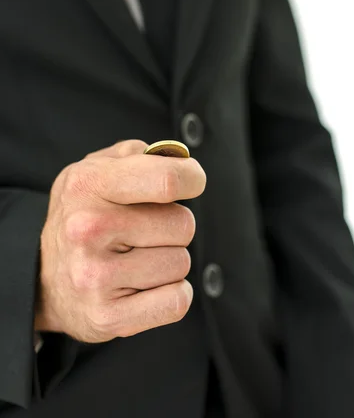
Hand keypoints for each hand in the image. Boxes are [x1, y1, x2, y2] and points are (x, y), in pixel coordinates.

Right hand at [35, 140, 205, 342]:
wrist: (44, 279)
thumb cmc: (85, 215)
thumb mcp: (97, 170)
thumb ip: (139, 155)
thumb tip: (181, 161)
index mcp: (88, 184)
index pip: (168, 180)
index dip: (192, 178)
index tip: (190, 181)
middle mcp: (87, 229)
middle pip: (183, 224)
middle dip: (173, 226)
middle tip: (144, 231)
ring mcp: (94, 276)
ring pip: (181, 263)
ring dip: (169, 262)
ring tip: (136, 259)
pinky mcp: (106, 317)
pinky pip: (177, 302)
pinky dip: (172, 295)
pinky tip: (145, 286)